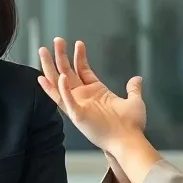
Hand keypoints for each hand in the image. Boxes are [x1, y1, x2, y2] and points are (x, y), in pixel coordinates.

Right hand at [38, 38, 144, 153]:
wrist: (129, 142)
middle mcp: (82, 97)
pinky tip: (60, 77)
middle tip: (56, 40)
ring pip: (58, 84)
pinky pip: (66, 101)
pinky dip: (62, 89)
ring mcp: (78, 106)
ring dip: (51, 67)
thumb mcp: (134, 102)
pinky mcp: (78, 116)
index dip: (78, 56)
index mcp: (94, 92)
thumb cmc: (131, 126)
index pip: (81, 69)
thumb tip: (137, 79)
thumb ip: (133, 89)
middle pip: (66, 72)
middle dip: (60, 56)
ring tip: (44, 52)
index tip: (78, 43)